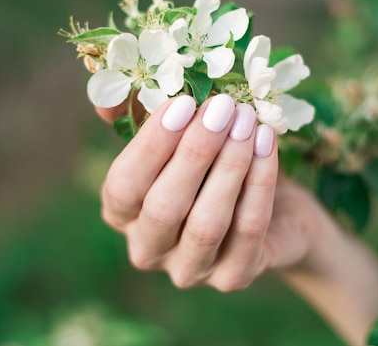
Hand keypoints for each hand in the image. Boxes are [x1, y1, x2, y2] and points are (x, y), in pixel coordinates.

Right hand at [98, 94, 328, 290]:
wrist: (273, 209)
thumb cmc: (211, 163)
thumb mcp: (177, 135)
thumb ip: (138, 114)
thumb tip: (104, 99)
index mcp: (123, 215)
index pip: (123, 187)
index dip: (151, 145)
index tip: (184, 103)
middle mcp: (148, 249)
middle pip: (164, 207)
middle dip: (195, 151)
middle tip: (223, 106)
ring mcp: (189, 270)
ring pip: (206, 223)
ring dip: (229, 165)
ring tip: (246, 120)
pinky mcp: (233, 279)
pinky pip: (248, 229)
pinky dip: (259, 182)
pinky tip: (266, 142)